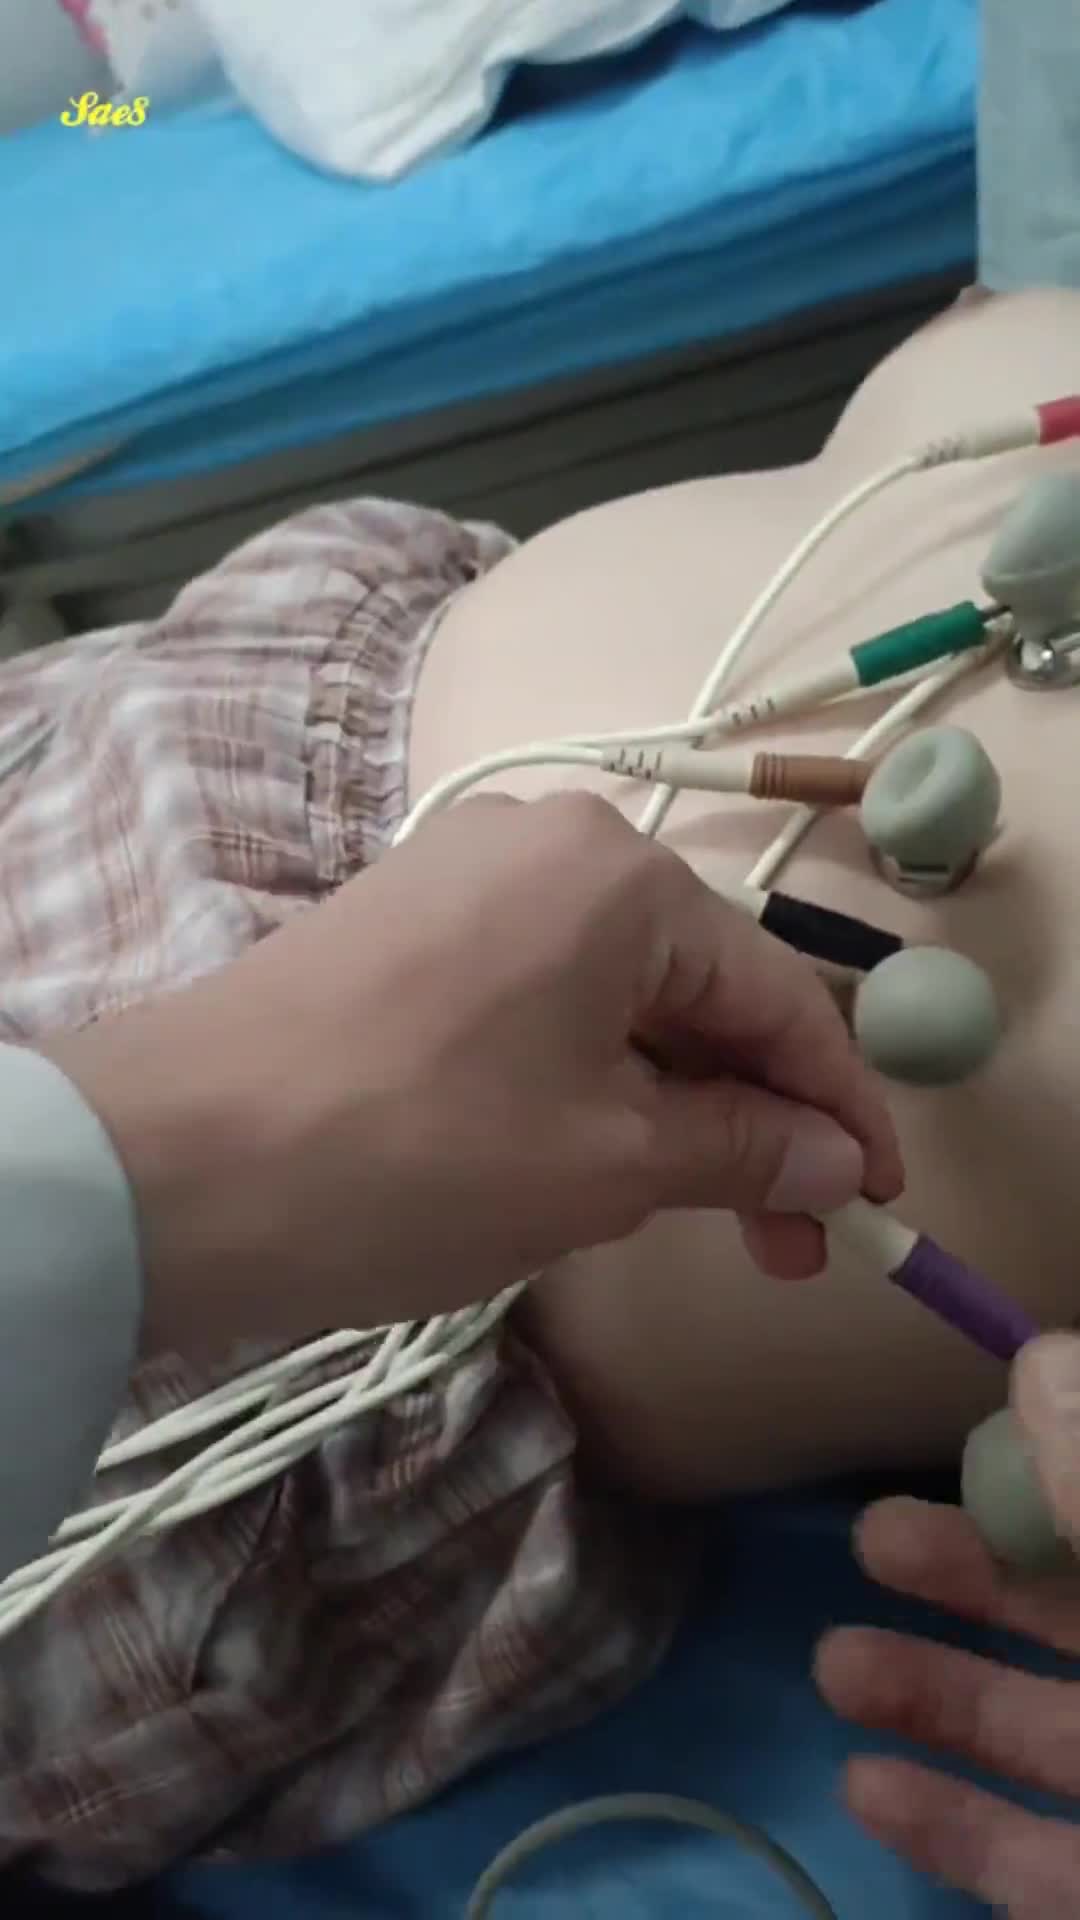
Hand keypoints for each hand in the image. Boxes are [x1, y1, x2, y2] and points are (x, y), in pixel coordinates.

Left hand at [46, 792, 899, 1351]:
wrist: (167, 1164)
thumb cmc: (412, 1156)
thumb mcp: (604, 1167)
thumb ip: (742, 1151)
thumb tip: (832, 1160)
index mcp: (618, 875)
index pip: (777, 994)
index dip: (840, 1109)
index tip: (874, 1207)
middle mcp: (546, 842)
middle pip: (695, 986)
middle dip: (748, 1117)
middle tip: (781, 1242)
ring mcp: (460, 874)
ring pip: (613, 996)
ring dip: (665, 1105)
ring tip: (676, 1214)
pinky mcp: (398, 923)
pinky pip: (536, 995)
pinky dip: (583, 1077)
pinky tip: (581, 1156)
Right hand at [816, 1332, 1079, 1916]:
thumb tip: (1036, 1363)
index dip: (1055, 1461)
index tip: (976, 1426)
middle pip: (1075, 1608)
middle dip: (971, 1571)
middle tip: (870, 1537)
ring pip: (1045, 1735)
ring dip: (934, 1693)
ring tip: (834, 1664)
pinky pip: (1039, 1865)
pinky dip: (951, 1827)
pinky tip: (864, 1784)